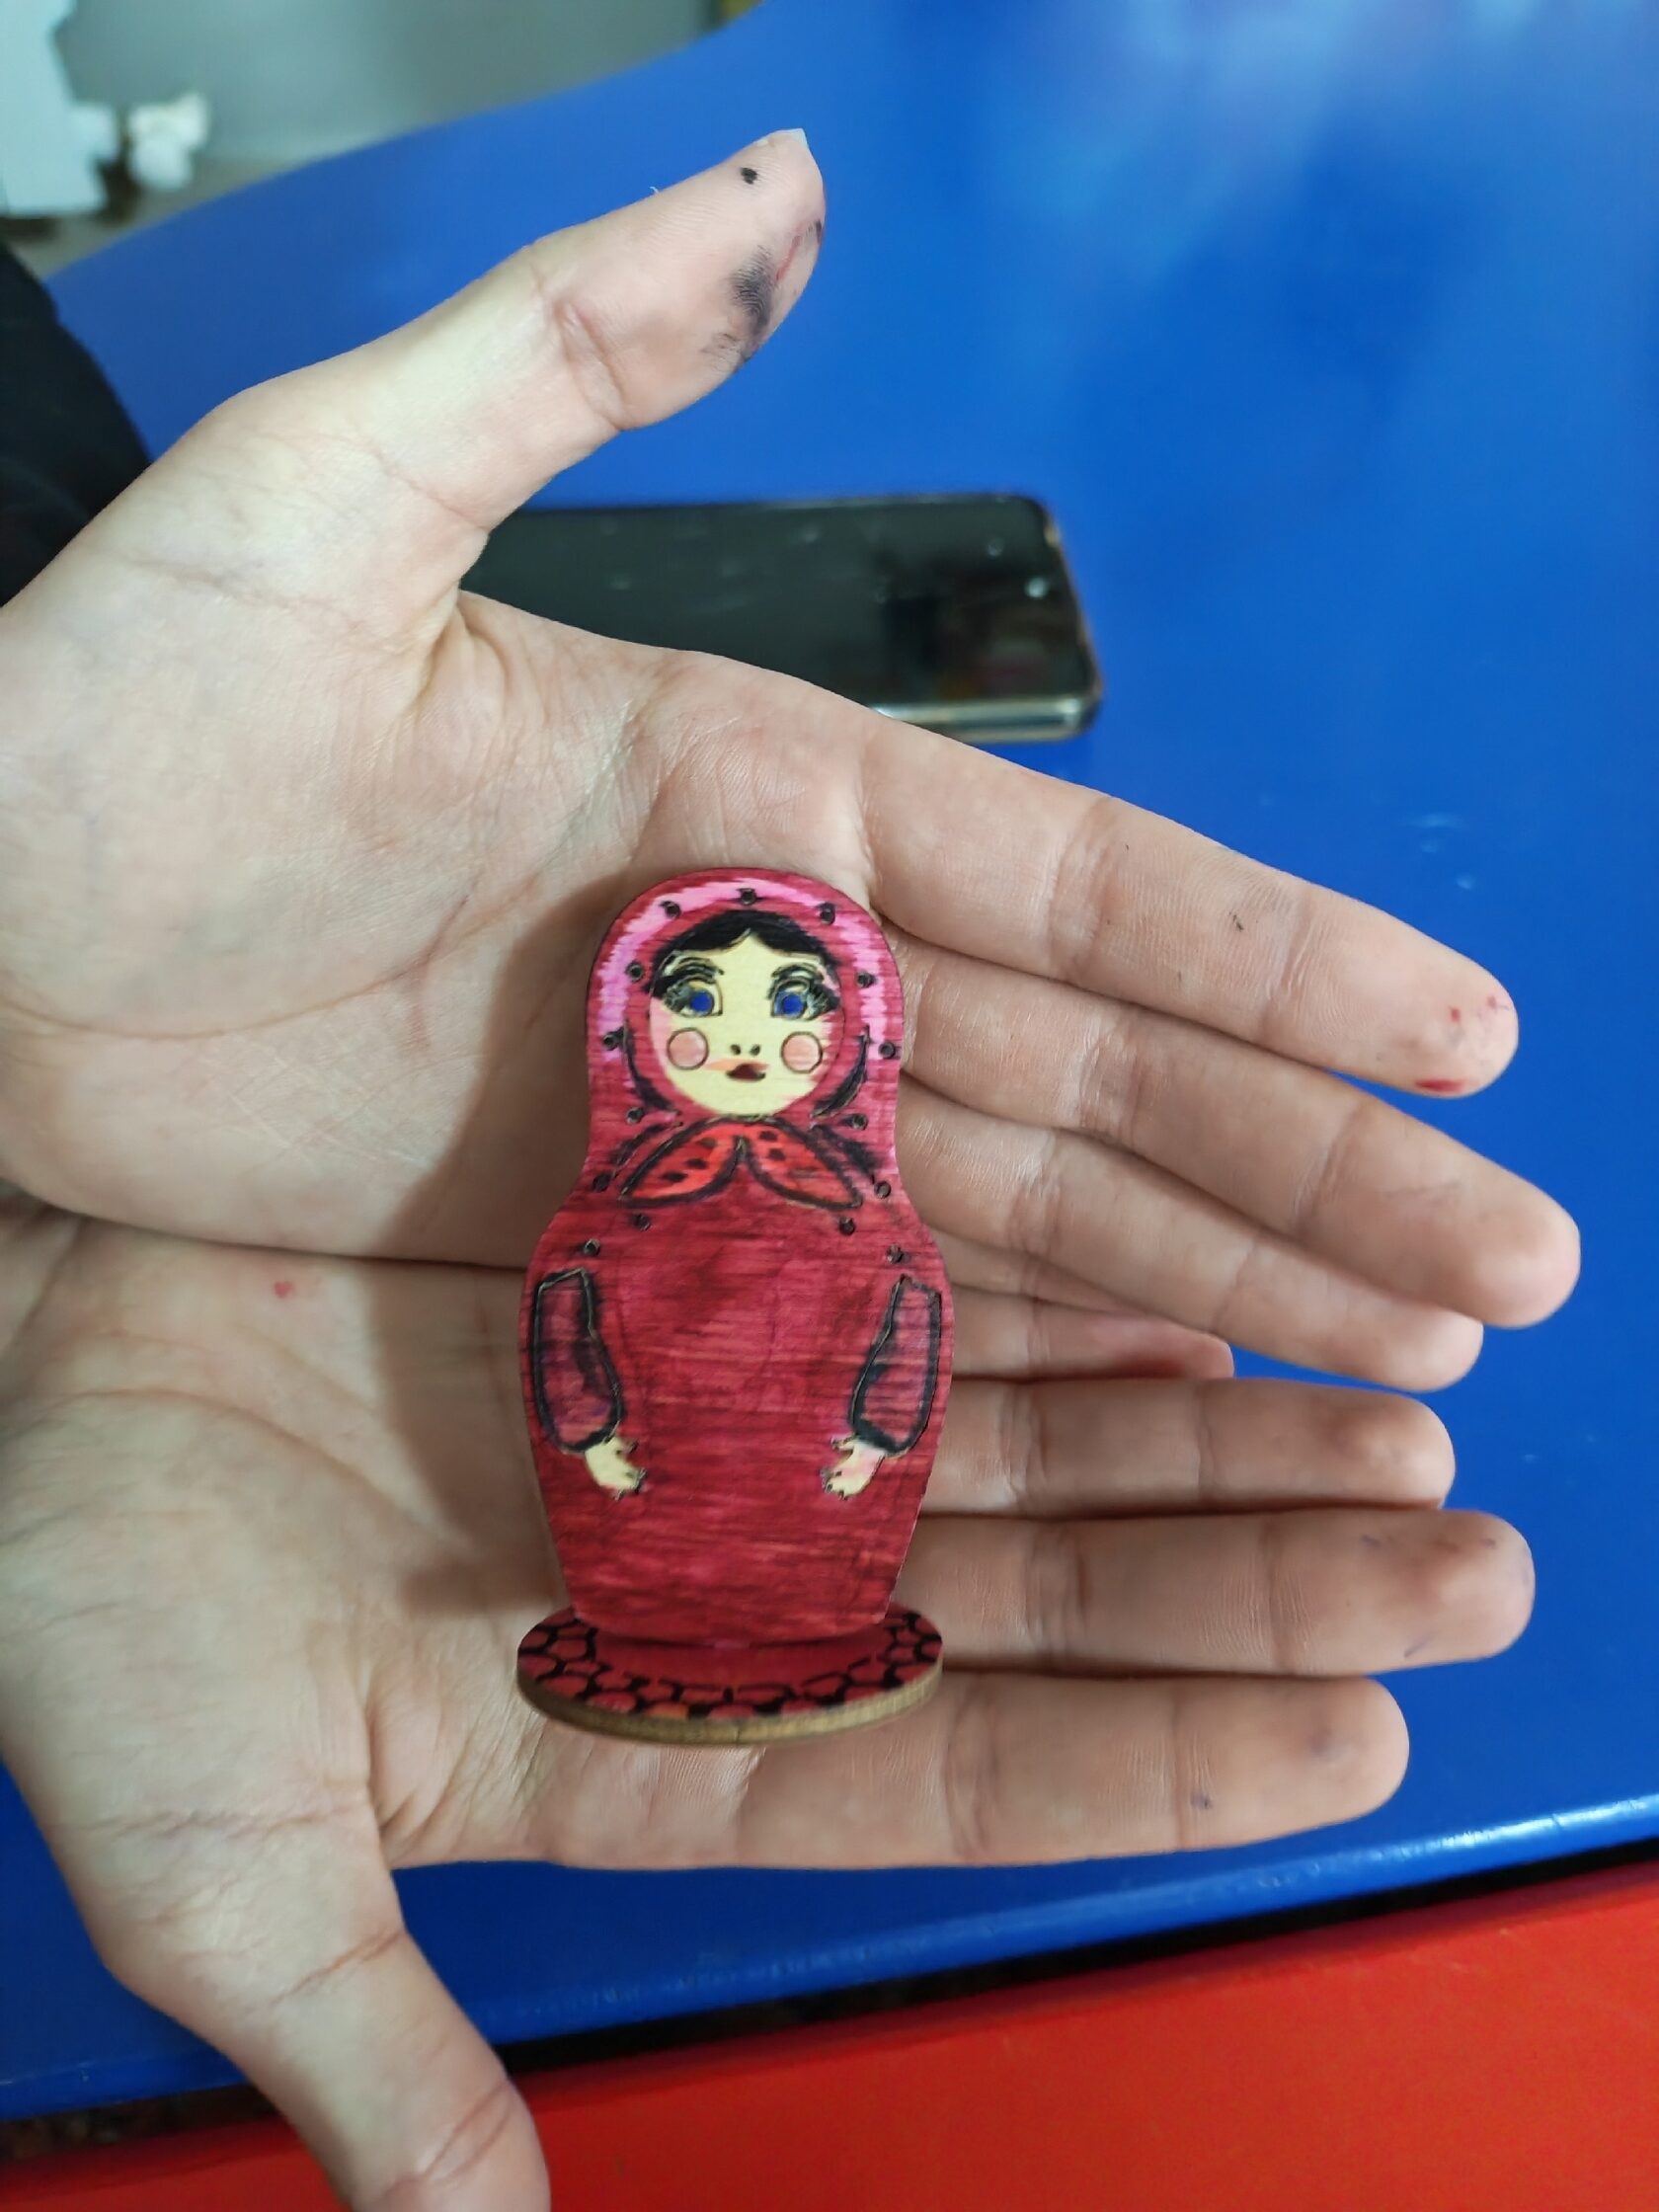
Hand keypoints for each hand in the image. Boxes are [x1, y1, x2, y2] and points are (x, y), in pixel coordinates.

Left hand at [0, 136, 1576, 1389]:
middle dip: (1305, 1173)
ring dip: (1214, 1287)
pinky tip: (1162, 1413)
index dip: (1276, 961)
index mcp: (749, 788)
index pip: (1071, 885)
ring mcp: (703, 1128)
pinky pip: (857, 1317)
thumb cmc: (100, 717)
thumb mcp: (332, 494)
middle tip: (1503, 1266)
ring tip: (1400, 1356)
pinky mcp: (613, 1251)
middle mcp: (769, 969)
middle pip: (1094, 1083)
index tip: (1463, 1036)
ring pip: (1011, 1220)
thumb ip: (577, 349)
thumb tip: (790, 184)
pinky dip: (1014, 1367)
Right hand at [0, 1199, 1531, 2208]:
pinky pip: (916, 1279)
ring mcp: (716, 1411)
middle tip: (1465, 1561)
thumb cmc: (81, 1592)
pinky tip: (1207, 1306)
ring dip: (1217, 1443)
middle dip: (1265, 1584)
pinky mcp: (680, 1262)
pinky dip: (1069, 1296)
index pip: (967, 1766)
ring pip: (1027, 1434)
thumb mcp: (217, 1857)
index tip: (1357, 1740)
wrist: (1, 1358)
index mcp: (647, 1730)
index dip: (1167, 1761)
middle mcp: (719, 1570)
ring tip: (1400, 1434)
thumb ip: (378, 2063)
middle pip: (1053, 1592)